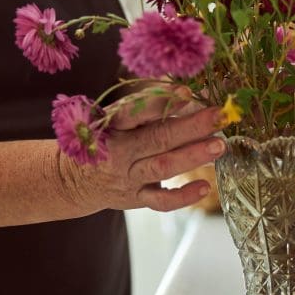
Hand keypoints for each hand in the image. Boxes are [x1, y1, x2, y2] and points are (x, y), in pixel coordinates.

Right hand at [58, 87, 224, 212]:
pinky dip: (183, 196)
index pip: (134, 112)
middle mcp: (120, 151)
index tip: (186, 92)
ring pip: (162, 167)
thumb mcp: (113, 120)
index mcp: (112, 125)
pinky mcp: (136, 198)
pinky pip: (161, 201)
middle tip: (219, 117)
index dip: (159, 103)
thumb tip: (190, 97)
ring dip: (193, 156)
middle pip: (157, 138)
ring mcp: (128, 177)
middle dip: (191, 127)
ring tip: (219, 145)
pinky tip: (205, 186)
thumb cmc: (104, 141)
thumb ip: (146, 110)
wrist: (74, 180)